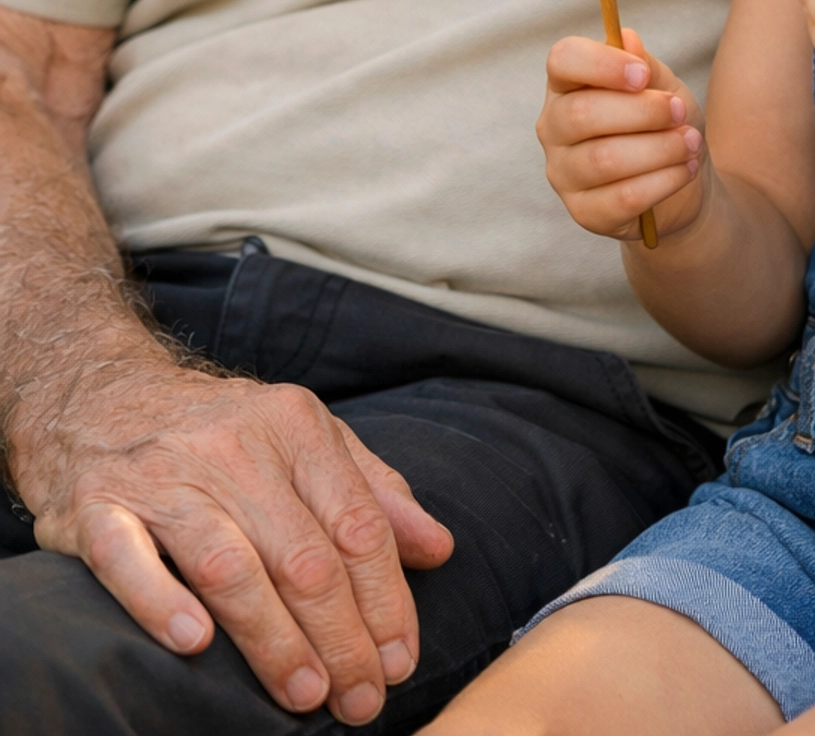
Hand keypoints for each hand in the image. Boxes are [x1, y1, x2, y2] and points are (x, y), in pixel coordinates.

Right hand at [10, 354, 453, 723]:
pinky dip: (161, 602)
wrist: (101, 394)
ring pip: (231, 566)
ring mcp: (162, 475)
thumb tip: (438, 549)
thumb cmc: (223, 433)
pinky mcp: (97, 506)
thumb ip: (374, 492)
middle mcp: (233, 445)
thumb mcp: (308, 440)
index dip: (385, 600)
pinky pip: (127, 559)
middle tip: (360, 700)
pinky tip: (195, 644)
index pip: (356, 524)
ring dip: (273, 640)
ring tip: (306, 695)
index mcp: (294, 426)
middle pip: (303, 555)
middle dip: (341, 637)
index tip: (399, 660)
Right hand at [538, 29, 705, 241]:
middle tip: (680, 111)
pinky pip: (623, 198)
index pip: (562, 61)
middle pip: (582, 113)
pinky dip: (663, 181)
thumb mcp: (662, 85)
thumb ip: (644, 64)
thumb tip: (628, 38)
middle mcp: (553, 128)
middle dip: (642, 112)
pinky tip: (685, 169)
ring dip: (660, 148)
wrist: (684, 176)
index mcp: (566, 85)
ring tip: (691, 142)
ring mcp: (563, 173)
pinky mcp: (584, 213)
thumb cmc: (664, 123)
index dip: (601, 64)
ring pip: (604, 160)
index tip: (642, 75)